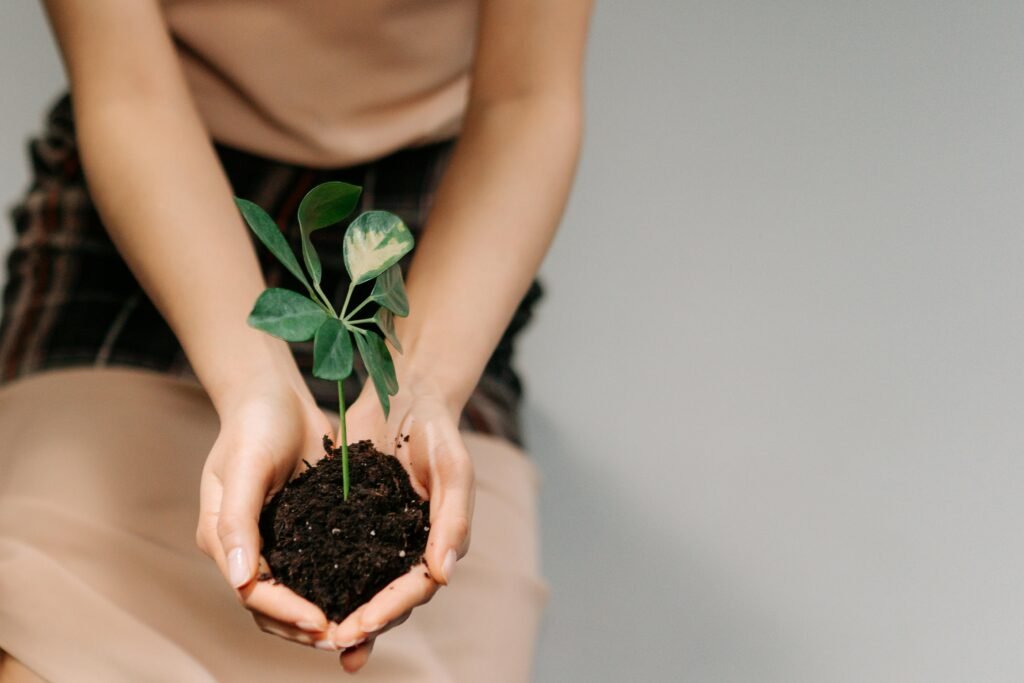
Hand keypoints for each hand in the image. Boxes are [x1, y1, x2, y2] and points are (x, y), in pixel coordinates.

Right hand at [195, 373, 340, 650]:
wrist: (273, 394)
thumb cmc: (253, 424)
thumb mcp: (244, 467)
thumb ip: (239, 522)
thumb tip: (240, 580)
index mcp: (223, 538)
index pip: (253, 591)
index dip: (286, 612)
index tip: (322, 624)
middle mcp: (247, 547)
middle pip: (272, 605)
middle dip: (306, 627)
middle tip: (348, 639)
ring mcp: (275, 539)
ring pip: (297, 593)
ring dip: (322, 615)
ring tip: (360, 629)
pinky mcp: (302, 527)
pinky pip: (318, 567)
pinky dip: (336, 586)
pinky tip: (367, 595)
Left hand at [329, 375, 474, 672]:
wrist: (409, 395)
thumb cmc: (437, 430)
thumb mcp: (453, 468)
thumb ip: (452, 519)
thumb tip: (442, 576)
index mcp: (439, 541)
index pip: (415, 588)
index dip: (388, 611)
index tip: (359, 628)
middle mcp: (410, 546)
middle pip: (388, 598)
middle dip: (363, 624)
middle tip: (332, 643)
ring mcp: (381, 535)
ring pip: (362, 586)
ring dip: (342, 613)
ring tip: (314, 637)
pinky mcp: (355, 520)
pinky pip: (338, 557)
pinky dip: (322, 578)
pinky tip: (295, 591)